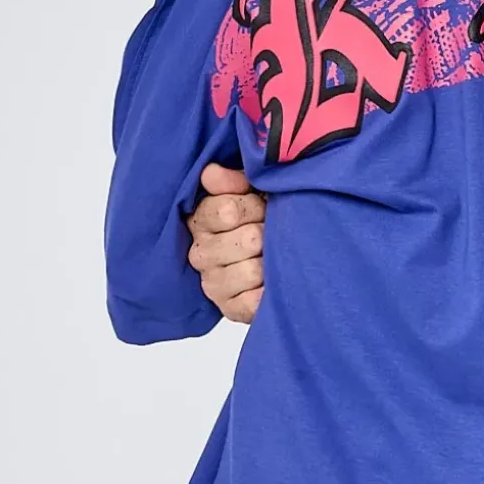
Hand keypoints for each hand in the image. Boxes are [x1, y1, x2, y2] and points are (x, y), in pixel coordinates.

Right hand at [187, 164, 266, 323]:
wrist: (283, 257)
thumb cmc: (264, 219)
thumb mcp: (252, 191)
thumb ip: (233, 180)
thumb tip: (212, 174)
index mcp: (200, 221)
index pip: (228, 210)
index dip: (255, 207)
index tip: (262, 207)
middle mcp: (200, 254)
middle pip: (248, 240)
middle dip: (268, 233)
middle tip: (272, 234)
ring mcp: (213, 284)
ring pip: (252, 270)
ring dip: (272, 263)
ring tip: (274, 257)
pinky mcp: (230, 309)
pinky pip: (253, 301)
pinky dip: (269, 291)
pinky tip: (272, 281)